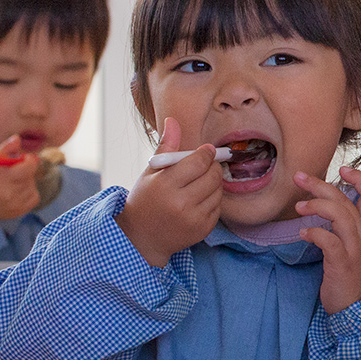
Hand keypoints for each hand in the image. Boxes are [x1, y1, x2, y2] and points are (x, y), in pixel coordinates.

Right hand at [0, 135, 40, 219]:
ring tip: (10, 184)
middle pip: (30, 175)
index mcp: (3, 175)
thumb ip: (6, 148)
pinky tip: (16, 192)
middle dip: (24, 171)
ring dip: (26, 182)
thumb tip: (18, 139)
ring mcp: (14, 203)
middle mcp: (10, 191)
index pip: (31, 165)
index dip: (30, 160)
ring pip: (32, 185)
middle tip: (13, 172)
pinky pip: (34, 197)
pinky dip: (29, 193)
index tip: (24, 159)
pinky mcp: (18, 212)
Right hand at [115, 117, 222, 266]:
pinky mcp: (202, 230)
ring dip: (213, 183)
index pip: (198, 162)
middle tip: (205, 165)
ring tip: (199, 183)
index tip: (206, 150)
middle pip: (212, 175)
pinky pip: (218, 207)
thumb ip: (166, 148)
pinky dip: (213, 200)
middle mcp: (180, 203)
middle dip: (213, 166)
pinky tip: (199, 199)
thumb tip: (173, 121)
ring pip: (218, 190)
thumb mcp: (150, 173)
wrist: (142, 238)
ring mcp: (193, 219)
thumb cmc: (145, 200)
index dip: (206, 153)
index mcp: (165, 186)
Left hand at [294, 166, 360, 313]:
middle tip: (299, 177)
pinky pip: (329, 240)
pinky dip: (315, 232)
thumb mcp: (354, 251)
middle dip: (321, 185)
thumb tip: (324, 210)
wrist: (360, 313)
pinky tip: (303, 234)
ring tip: (299, 207)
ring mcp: (355, 250)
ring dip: (317, 205)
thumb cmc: (351, 280)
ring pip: (340, 215)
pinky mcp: (343, 264)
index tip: (342, 168)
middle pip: (346, 201)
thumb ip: (345, 231)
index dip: (360, 179)